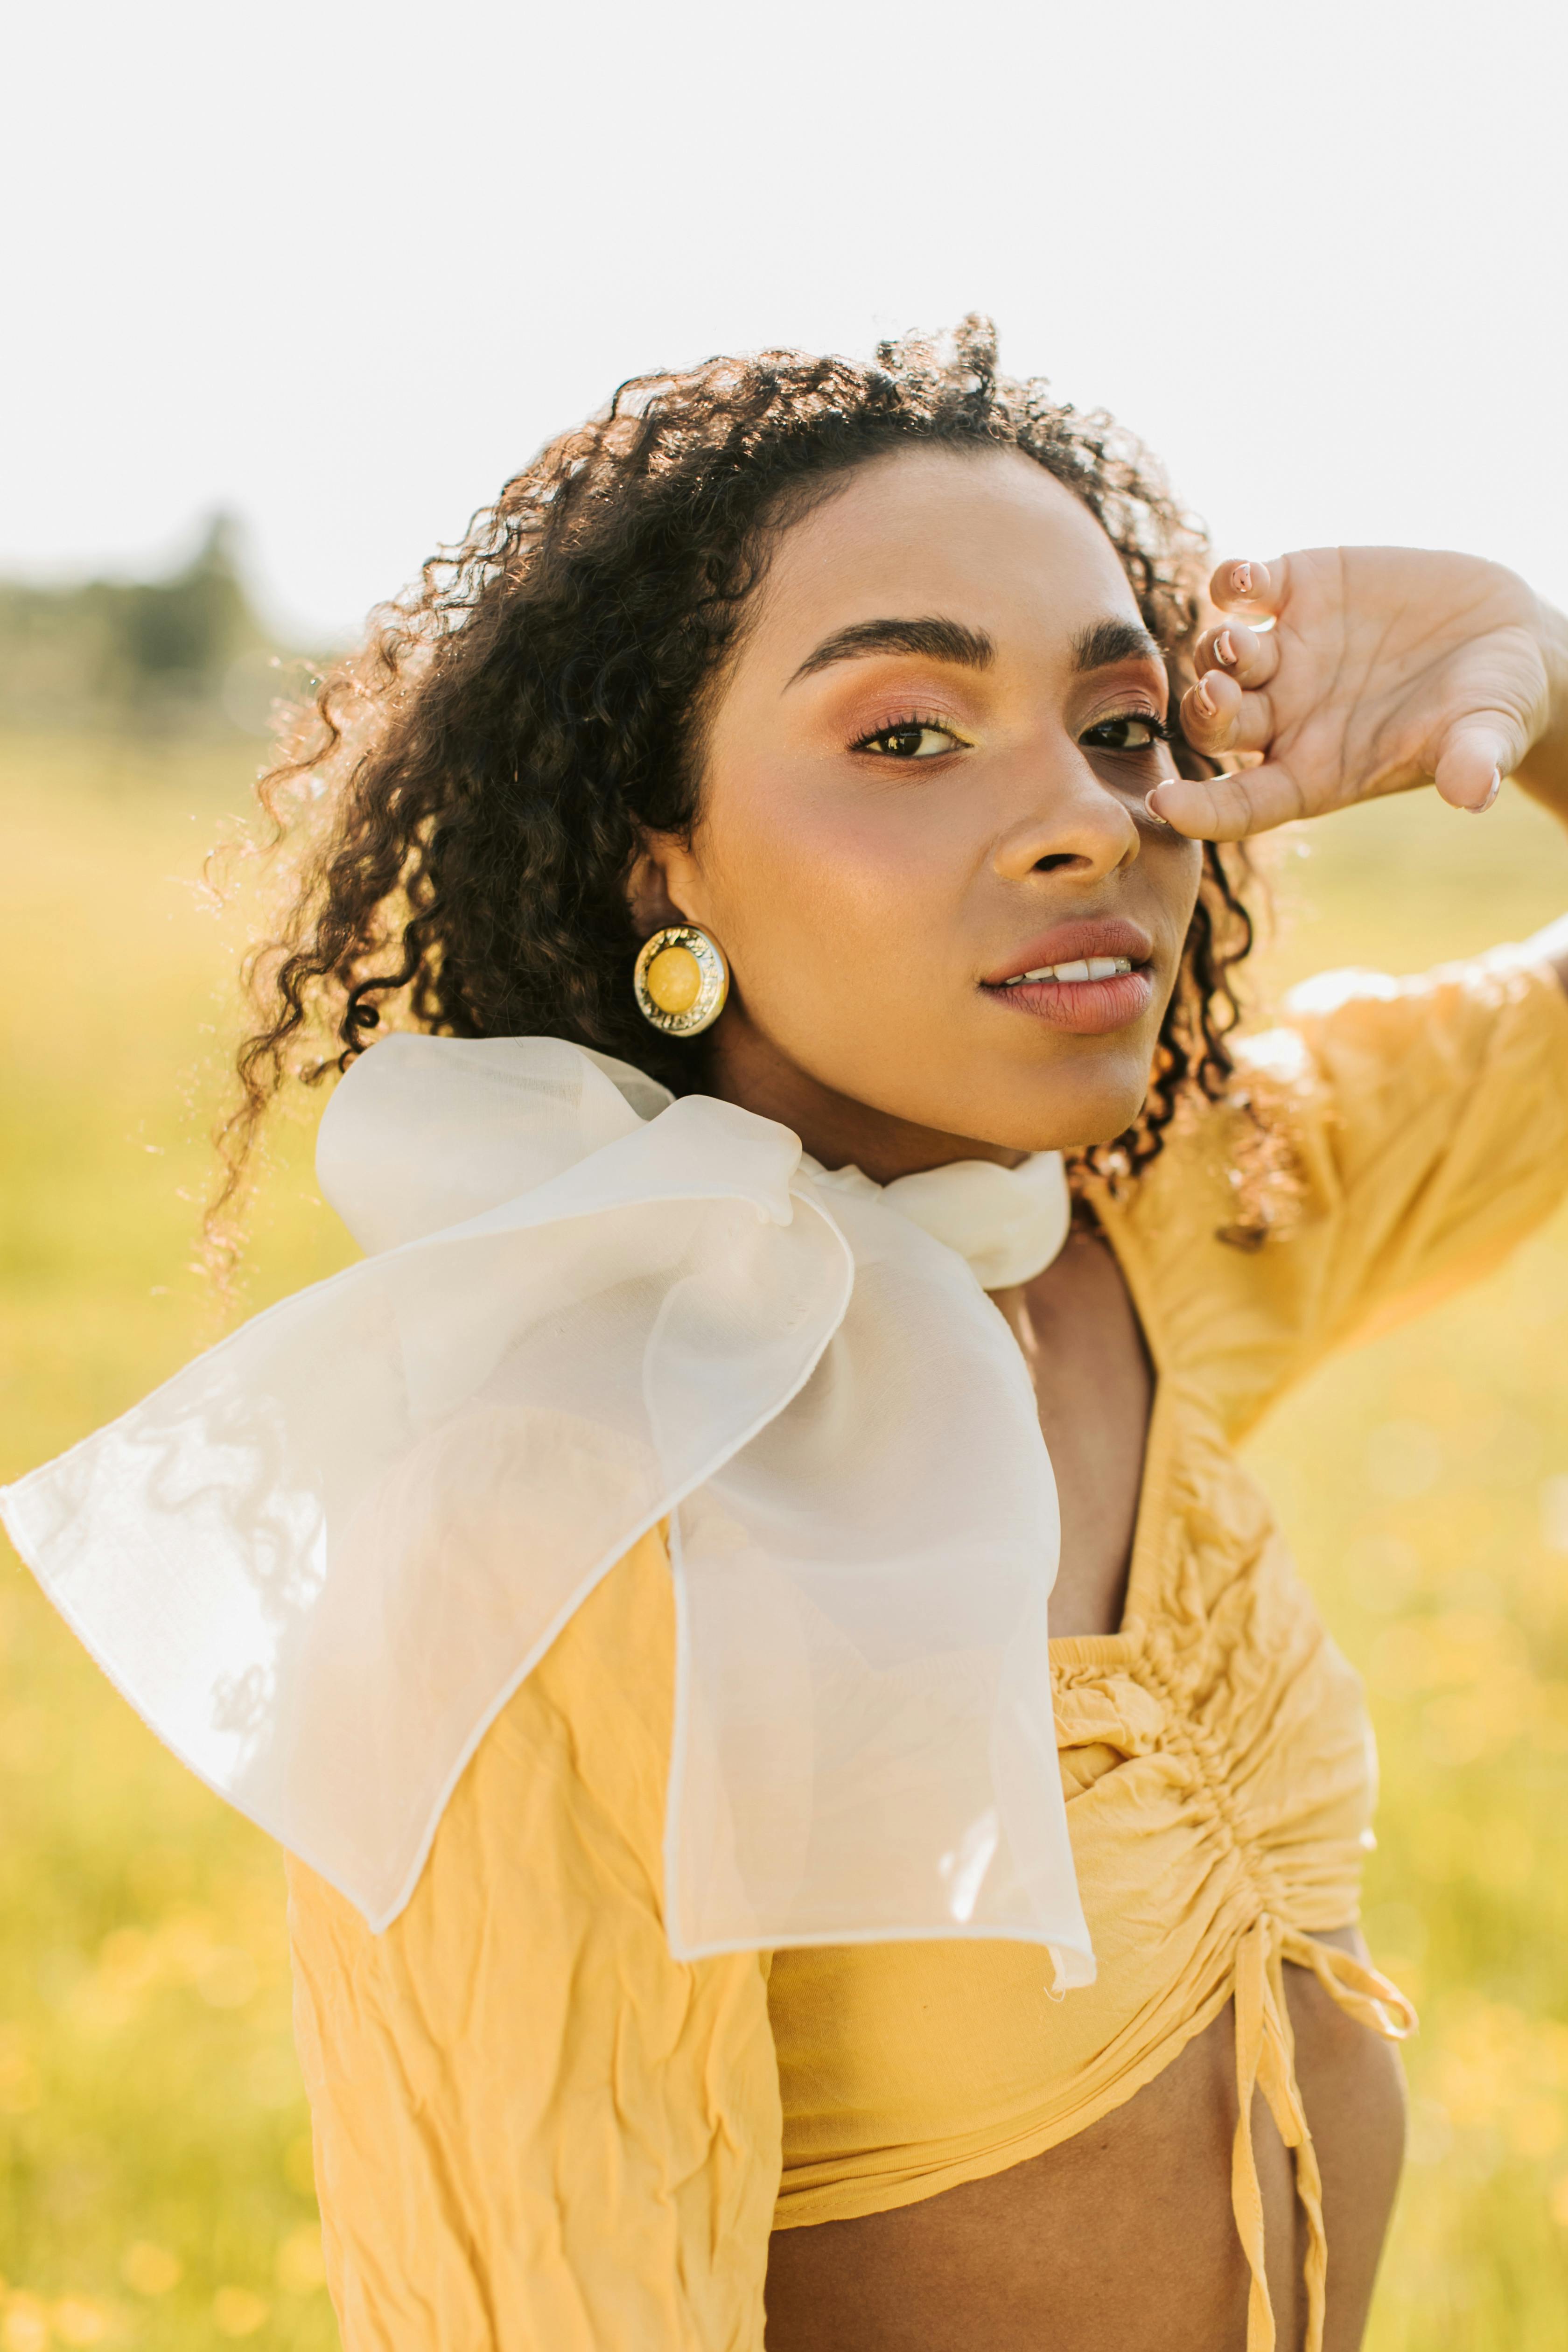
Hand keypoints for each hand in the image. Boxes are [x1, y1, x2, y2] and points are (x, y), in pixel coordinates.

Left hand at [1148, 549, 1567, 840]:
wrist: (1507, 637)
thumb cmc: (1491, 707)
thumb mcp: (1487, 737)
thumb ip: (1471, 764)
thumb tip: (1477, 794)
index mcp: (1310, 773)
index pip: (1242, 804)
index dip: (1202, 809)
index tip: (1166, 806)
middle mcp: (1283, 716)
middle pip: (1217, 727)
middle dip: (1209, 712)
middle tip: (1216, 694)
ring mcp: (1285, 652)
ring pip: (1221, 657)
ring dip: (1220, 650)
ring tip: (1238, 639)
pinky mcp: (1299, 589)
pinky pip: (1246, 588)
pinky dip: (1236, 582)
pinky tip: (1244, 580)